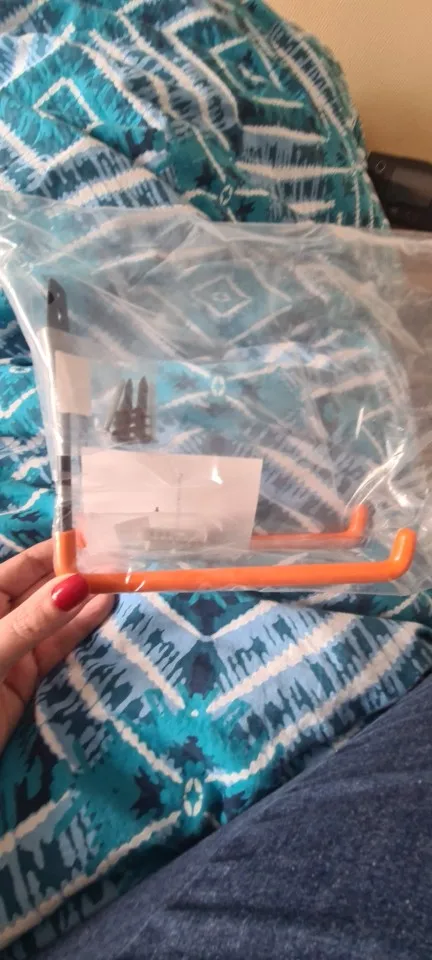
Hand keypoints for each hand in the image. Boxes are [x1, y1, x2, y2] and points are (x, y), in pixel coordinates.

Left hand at [0, 540, 113, 752]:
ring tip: (122, 583)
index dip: (57, 551)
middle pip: (43, 589)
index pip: (24, 566)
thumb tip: (77, 584)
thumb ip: (32, 622)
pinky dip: (80, 631)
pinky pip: (57, 648)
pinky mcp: (26, 678)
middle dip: (77, 575)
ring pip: (55, 619)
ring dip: (85, 602)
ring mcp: (13, 648)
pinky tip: (105, 612)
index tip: (97, 540)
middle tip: (122, 562)